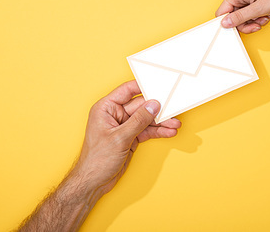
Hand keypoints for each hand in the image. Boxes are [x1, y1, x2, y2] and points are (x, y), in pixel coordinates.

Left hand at [73, 80, 180, 195]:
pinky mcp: (130, 137)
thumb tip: (153, 106)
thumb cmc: (96, 160)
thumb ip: (138, 120)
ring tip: (175, 124)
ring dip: (161, 122)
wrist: (93, 182)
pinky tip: (168, 132)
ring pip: (146, 119)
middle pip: (140, 106)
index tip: (158, 86)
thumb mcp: (120, 138)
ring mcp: (123, 126)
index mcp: (106, 108)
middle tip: (173, 110)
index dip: (143, 87)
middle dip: (157, 110)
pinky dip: (157, 132)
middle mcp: (114, 115)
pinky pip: (146, 131)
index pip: (127, 91)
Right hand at [215, 0, 269, 33]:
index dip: (228, 23)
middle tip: (257, 25)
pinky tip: (267, 14)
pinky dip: (258, 17)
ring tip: (264, 18)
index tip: (237, 31)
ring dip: (253, 21)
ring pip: (243, 16)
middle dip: (245, 24)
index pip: (222, 12)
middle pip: (233, 16)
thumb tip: (224, 23)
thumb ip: (240, 17)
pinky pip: (250, 13)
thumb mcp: (259, 9)